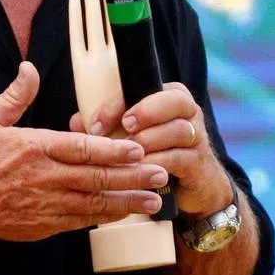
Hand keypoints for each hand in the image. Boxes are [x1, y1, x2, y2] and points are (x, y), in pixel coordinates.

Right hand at [0, 62, 167, 241]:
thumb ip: (14, 96)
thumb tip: (29, 68)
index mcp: (34, 149)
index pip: (80, 149)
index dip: (112, 150)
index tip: (137, 148)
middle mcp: (44, 179)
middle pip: (95, 178)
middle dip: (132, 177)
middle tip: (160, 173)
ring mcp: (45, 205)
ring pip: (93, 204)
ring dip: (126, 202)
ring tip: (153, 200)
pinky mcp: (44, 225)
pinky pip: (80, 221)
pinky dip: (103, 217)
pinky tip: (123, 214)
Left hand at [70, 83, 231, 215]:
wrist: (194, 186)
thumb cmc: (157, 153)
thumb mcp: (132, 135)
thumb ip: (106, 126)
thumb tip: (76, 122)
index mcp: (169, 96)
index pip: (144, 88)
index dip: (117, 104)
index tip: (96, 125)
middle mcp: (187, 112)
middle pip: (173, 101)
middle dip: (146, 112)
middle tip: (124, 127)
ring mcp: (197, 137)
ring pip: (177, 130)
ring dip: (149, 141)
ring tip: (129, 154)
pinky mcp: (199, 162)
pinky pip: (180, 158)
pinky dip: (157, 165)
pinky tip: (139, 172)